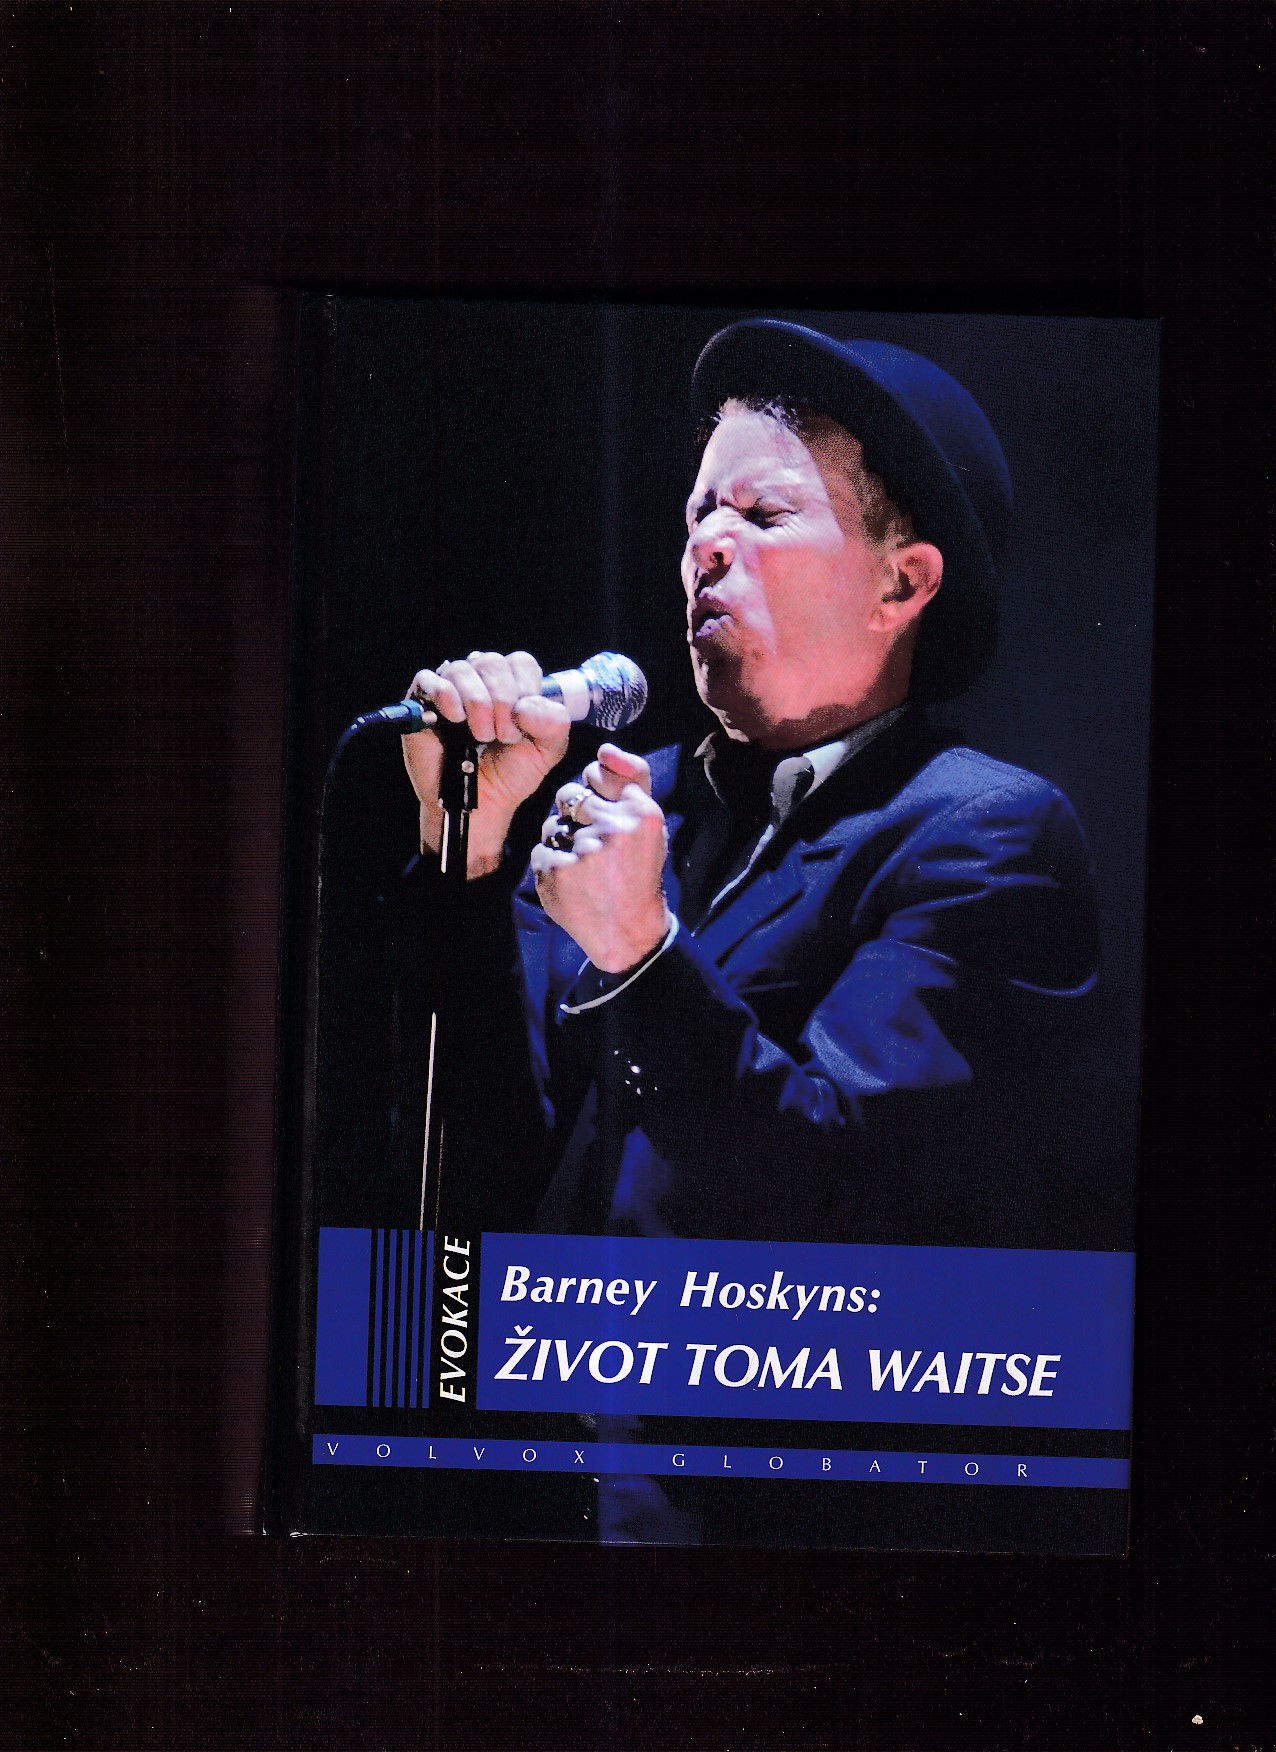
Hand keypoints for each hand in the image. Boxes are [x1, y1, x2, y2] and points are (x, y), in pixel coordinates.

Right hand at [403, 650, 570, 876]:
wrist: (480, 803)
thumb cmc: (511, 774)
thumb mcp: (547, 750)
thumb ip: (554, 722)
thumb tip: (527, 706)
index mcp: (512, 684)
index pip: (520, 663)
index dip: (525, 690)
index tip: (523, 724)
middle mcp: (480, 680)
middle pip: (491, 663)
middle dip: (502, 701)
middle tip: (502, 737)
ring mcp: (450, 688)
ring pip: (461, 669)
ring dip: (477, 703)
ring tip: (481, 736)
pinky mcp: (422, 702)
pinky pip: (429, 680)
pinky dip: (445, 696)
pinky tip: (456, 718)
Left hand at [530, 745, 671, 972]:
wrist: (630, 932)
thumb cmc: (639, 874)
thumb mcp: (650, 826)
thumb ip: (631, 781)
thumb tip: (605, 749)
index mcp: (642, 812)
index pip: (599, 772)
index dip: (594, 790)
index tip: (603, 812)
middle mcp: (616, 827)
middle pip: (568, 796)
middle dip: (574, 817)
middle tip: (597, 850)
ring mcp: (585, 850)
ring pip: (551, 825)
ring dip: (561, 844)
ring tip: (586, 870)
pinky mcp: (558, 871)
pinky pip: (540, 852)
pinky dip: (551, 867)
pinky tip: (573, 884)